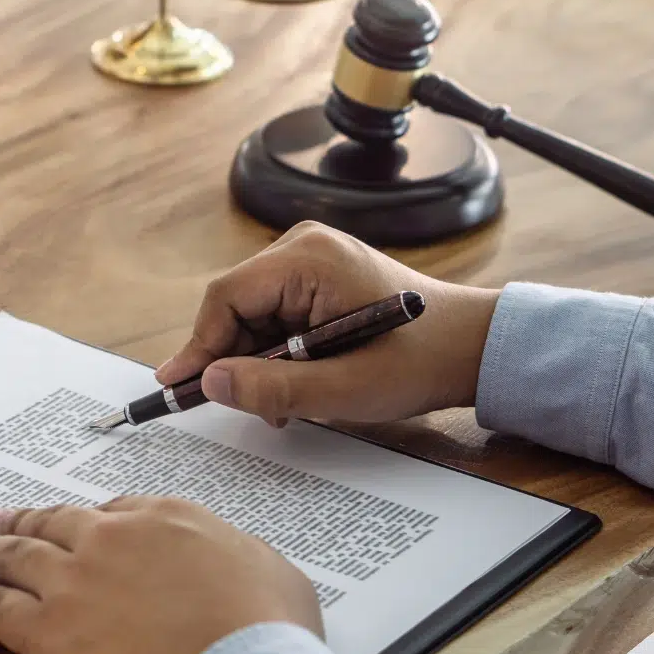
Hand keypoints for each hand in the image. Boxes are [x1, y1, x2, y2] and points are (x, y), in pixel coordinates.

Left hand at [0, 497, 321, 653]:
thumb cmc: (266, 632)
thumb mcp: (271, 570)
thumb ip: (233, 552)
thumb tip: (226, 559)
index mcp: (164, 519)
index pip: (116, 508)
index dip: (91, 519)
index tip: (80, 522)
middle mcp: (110, 539)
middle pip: (54, 523)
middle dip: (24, 520)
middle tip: (1, 519)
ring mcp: (73, 582)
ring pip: (15, 557)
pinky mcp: (47, 632)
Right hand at [156, 221, 499, 426]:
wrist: (473, 348)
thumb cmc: (419, 361)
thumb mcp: (344, 388)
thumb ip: (272, 386)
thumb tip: (209, 383)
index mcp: (308, 260)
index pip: (226, 298)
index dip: (200, 346)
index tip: (180, 387)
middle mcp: (303, 247)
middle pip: (235, 306)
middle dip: (235, 359)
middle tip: (247, 406)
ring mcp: (310, 259)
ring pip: (251, 314)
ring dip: (257, 361)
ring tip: (283, 403)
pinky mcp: (317, 277)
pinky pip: (273, 314)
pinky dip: (276, 352)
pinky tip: (296, 382)